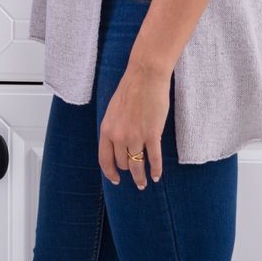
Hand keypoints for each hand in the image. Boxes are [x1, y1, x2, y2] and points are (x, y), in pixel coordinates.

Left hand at [99, 63, 169, 189]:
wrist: (145, 77)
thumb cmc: (130, 91)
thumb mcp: (113, 112)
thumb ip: (114, 129)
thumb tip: (118, 146)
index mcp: (106, 129)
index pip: (104, 159)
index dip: (110, 172)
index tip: (116, 180)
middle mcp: (118, 136)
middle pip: (123, 164)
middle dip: (129, 172)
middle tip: (136, 178)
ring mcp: (135, 136)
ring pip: (137, 166)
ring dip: (141, 177)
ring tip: (144, 183)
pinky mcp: (152, 135)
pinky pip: (154, 159)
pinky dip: (156, 170)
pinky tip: (157, 176)